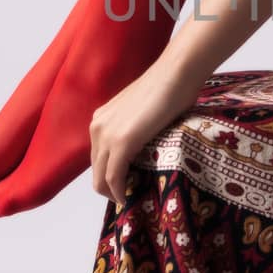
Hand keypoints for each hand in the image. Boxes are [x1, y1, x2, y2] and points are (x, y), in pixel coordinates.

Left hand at [89, 51, 205, 206]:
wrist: (176, 73)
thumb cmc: (169, 87)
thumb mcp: (144, 111)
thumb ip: (137, 127)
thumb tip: (147, 143)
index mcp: (102, 118)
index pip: (99, 156)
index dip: (109, 174)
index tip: (126, 184)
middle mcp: (97, 127)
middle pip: (96, 169)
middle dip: (109, 187)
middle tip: (129, 196)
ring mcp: (106, 135)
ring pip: (101, 178)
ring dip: (113, 192)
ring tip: (130, 199)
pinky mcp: (121, 144)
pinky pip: (113, 177)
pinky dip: (119, 192)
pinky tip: (128, 198)